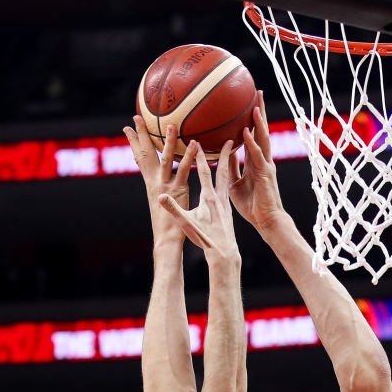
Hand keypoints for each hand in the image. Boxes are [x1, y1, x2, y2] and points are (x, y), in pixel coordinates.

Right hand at [123, 118, 195, 243]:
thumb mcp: (165, 207)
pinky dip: (190, 157)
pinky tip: (195, 145)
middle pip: (148, 155)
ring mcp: (167, 187)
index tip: (127, 128)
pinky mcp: (180, 192)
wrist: (169, 242)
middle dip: (142, 135)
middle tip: (137, 116)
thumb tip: (163, 189)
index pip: (140, 160)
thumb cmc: (169, 229)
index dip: (133, 144)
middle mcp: (156, 183)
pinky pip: (185, 171)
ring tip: (171, 125)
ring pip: (167, 160)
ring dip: (168, 142)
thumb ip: (165, 194)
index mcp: (152, 185)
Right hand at [159, 141, 239, 262]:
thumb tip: (159, 197)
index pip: (203, 172)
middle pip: (222, 170)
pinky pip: (228, 188)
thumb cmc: (205, 239)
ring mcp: (225, 203)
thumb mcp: (187, 224)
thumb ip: (173, 209)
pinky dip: (228, 178)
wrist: (224, 252)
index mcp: (208, 198)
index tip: (197, 140)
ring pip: (227, 178)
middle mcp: (219, 197)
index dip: (199, 156)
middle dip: (224, 154)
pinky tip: (226, 177)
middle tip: (229, 139)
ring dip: (229, 164)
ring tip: (232, 152)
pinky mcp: (228, 209)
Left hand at [228, 92, 284, 233]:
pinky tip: (246, 132)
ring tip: (255, 104)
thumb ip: (231, 167)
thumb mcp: (234, 183)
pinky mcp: (265, 175)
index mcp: (255, 161)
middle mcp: (262, 160)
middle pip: (261, 131)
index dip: (252, 119)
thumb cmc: (251, 205)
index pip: (254, 135)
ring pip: (262, 139)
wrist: (265, 222)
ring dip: (258, 122)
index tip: (248, 102)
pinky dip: (251, 143)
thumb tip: (223, 153)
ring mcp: (265, 166)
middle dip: (259, 112)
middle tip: (257, 92)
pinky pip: (256, 156)